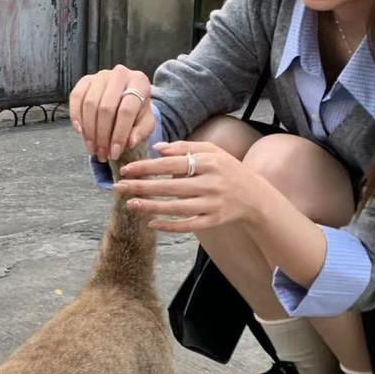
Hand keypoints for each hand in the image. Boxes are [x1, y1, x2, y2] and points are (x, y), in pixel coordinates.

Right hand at [69, 65, 153, 161]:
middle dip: (102, 135)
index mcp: (139, 82)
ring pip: (90, 104)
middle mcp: (119, 74)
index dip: (119, 134)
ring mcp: (101, 75)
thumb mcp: (146, 122)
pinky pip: (76, 97)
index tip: (115, 153)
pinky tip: (79, 131)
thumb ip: (141, 131)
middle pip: (106, 108)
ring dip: (89, 130)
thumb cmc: (138, 111)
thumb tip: (130, 142)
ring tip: (92, 148)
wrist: (128, 96)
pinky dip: (75, 115)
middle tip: (102, 154)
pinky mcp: (86, 79)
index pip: (126, 111)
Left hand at [115, 141, 273, 232]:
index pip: (171, 164)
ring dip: (151, 207)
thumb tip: (157, 149)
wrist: (255, 196)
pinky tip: (151, 223)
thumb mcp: (213, 152)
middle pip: (171, 187)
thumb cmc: (229, 170)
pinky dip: (169, 226)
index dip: (147, 167)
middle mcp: (211, 184)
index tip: (127, 169)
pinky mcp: (214, 222)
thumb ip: (186, 147)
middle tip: (119, 187)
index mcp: (209, 163)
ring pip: (176, 208)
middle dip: (142, 187)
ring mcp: (212, 205)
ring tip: (130, 205)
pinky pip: (188, 225)